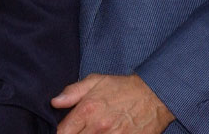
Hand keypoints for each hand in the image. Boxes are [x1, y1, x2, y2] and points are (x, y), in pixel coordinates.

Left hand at [52, 73, 174, 133]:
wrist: (154, 96)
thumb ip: (72, 92)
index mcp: (87, 110)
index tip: (63, 131)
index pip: (63, 131)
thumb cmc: (123, 88)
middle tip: (78, 131)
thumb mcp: (95, 81)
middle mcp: (98, 127)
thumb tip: (54, 102)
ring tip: (93, 132)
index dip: (60, 133)